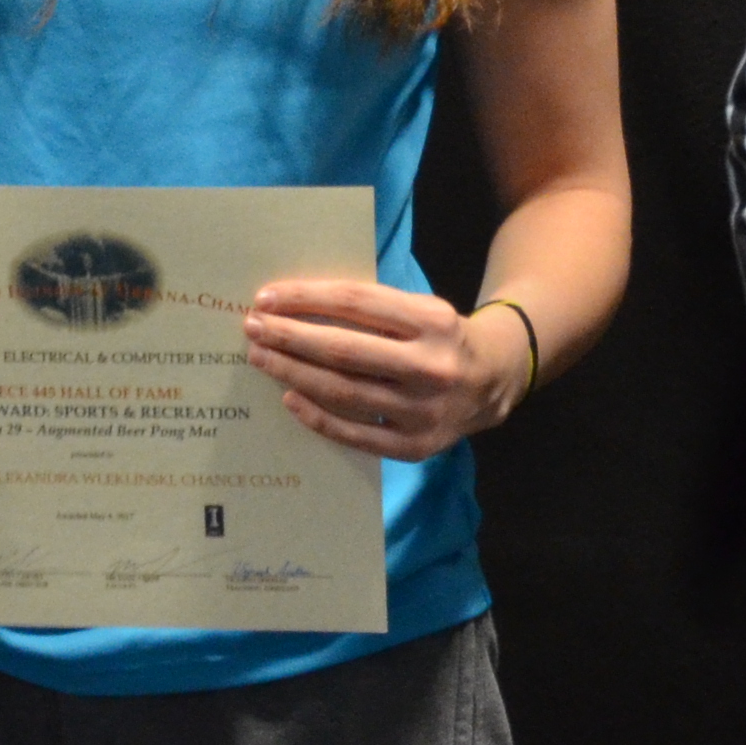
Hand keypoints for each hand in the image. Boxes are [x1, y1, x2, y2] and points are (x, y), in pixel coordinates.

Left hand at [243, 278, 516, 460]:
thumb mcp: (419, 310)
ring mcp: (424, 411)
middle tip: (252, 328)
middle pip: (345, 351)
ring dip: (294, 374)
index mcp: (433, 321)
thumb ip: (371, 309)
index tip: (266, 298)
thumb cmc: (438, 337)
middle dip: (290, 337)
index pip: (356, 303)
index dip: (306, 299)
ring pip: (344, 393)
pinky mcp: (416, 446)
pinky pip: (355, 434)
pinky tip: (289, 397)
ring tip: (261, 357)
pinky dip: (317, 417)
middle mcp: (431, 367)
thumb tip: (295, 307)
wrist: (493, 381)